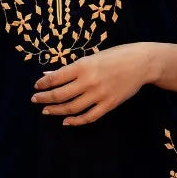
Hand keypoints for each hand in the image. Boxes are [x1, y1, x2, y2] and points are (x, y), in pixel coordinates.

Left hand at [31, 43, 149, 125]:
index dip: (43, 84)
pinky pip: (89, 117)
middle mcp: (89, 81)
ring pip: (72, 108)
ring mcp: (99, 95)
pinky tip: (66, 121)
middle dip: (44, 98)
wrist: (141, 63)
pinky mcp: (109, 105)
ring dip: (56, 110)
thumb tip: (49, 74)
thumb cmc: (116, 56)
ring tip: (46, 110)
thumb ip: (70, 68)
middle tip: (35, 100)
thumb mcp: (92, 57)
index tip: (36, 86)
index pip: (56, 78)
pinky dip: (76, 121)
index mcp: (83, 65)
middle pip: (60, 95)